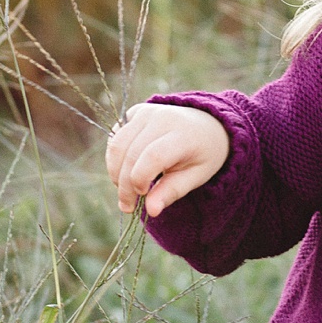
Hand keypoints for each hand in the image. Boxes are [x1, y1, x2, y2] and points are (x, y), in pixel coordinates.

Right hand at [106, 101, 230, 218]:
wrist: (207, 125)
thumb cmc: (202, 154)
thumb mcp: (196, 176)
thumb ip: (172, 191)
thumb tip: (151, 211)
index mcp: (183, 134)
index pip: (152, 156)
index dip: (140, 179)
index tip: (142, 196)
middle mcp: (162, 118)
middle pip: (130, 153)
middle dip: (124, 185)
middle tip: (127, 206)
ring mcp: (147, 112)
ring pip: (117, 145)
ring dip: (115, 172)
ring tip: (125, 190)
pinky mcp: (136, 112)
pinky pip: (115, 137)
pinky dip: (114, 158)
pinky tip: (125, 170)